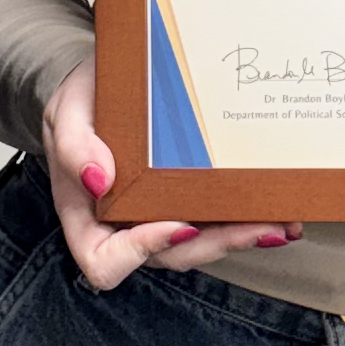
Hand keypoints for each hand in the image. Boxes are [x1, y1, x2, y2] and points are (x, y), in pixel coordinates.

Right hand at [42, 56, 299, 289]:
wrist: (101, 84)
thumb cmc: (80, 103)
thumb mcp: (66, 111)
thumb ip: (73, 144)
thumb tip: (98, 180)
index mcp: (85, 216)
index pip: (104, 262)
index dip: (141, 251)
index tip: (177, 223)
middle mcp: (121, 227)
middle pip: (166, 257)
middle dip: (216, 244)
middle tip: (256, 226)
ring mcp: (154, 218)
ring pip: (197, 246)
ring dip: (239, 238)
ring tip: (278, 223)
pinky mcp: (183, 203)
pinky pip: (212, 223)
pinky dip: (244, 221)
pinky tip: (275, 214)